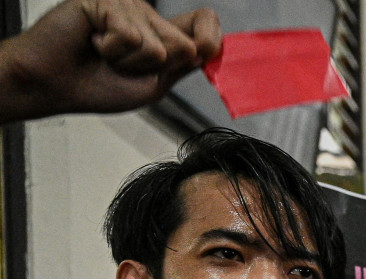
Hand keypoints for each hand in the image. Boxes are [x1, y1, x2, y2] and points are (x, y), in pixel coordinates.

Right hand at [0, 0, 221, 124]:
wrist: (55, 85)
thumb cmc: (99, 86)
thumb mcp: (154, 84)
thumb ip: (182, 65)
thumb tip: (209, 48)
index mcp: (163, 34)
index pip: (204, 22)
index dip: (212, 38)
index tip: (204, 53)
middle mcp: (148, 15)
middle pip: (184, 44)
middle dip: (155, 69)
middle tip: (122, 66)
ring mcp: (127, 5)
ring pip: (157, 46)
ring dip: (129, 63)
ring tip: (104, 56)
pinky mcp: (106, 1)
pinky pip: (130, 36)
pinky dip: (111, 51)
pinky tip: (93, 43)